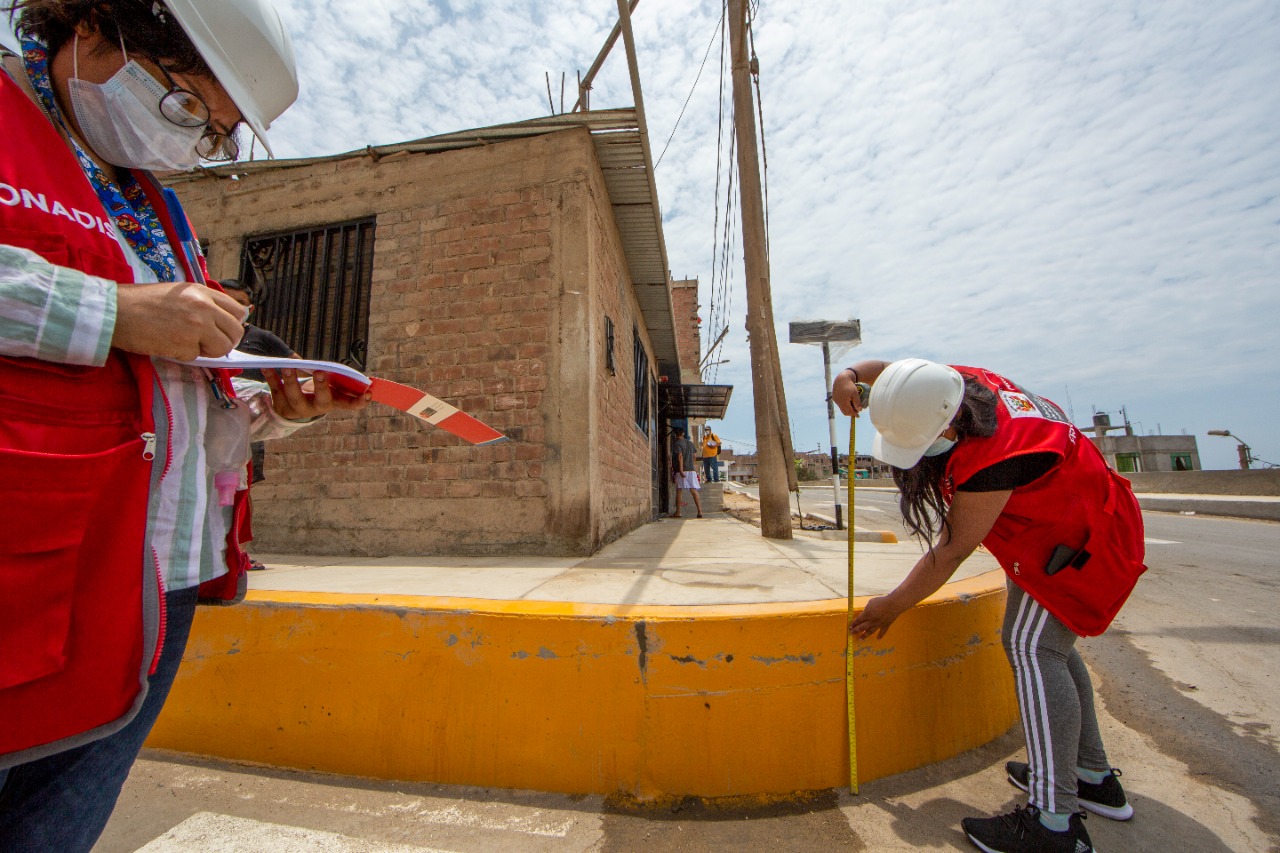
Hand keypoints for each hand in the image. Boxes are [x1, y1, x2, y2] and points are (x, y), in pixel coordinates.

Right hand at [113, 282, 246, 358]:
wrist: (115, 311)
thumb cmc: (142, 302)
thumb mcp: (178, 293)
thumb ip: (203, 303)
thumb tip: (224, 321)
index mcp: (202, 291)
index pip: (238, 311)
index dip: (232, 324)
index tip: (222, 330)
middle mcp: (204, 306)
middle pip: (235, 332)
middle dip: (224, 341)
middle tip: (208, 343)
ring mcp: (196, 325)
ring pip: (222, 347)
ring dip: (208, 351)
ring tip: (186, 343)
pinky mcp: (185, 344)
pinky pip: (197, 356)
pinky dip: (184, 355)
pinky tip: (168, 344)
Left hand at [261, 368, 370, 420]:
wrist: (291, 411)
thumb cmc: (314, 392)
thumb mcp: (325, 387)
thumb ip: (325, 375)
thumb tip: (308, 361)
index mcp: (332, 402)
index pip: (349, 404)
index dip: (359, 401)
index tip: (369, 393)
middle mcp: (316, 408)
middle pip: (320, 400)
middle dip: (321, 386)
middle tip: (320, 372)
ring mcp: (297, 409)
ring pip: (295, 396)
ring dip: (292, 380)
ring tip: (289, 365)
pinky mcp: (280, 405)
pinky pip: (275, 389)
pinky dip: (271, 376)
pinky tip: (268, 366)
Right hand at [832, 368, 864, 416]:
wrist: (842, 379)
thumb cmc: (850, 385)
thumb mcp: (855, 393)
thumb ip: (857, 402)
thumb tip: (859, 410)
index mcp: (844, 401)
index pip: (849, 411)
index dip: (854, 414)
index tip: (858, 415)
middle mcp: (838, 402)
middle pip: (845, 412)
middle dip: (851, 413)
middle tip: (856, 412)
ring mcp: (836, 400)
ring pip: (842, 409)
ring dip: (847, 409)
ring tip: (853, 408)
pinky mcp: (834, 398)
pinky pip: (840, 405)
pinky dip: (844, 406)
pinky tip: (848, 403)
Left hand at [849, 595, 903, 639]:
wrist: (893, 604)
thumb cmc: (881, 601)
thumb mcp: (871, 602)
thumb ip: (867, 609)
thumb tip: (865, 613)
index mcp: (867, 614)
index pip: (858, 620)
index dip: (853, 624)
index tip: (850, 627)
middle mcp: (871, 621)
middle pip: (862, 627)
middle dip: (856, 631)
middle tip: (852, 633)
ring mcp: (878, 624)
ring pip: (870, 631)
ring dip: (864, 635)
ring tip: (860, 639)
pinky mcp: (885, 625)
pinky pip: (882, 632)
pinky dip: (880, 635)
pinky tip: (878, 639)